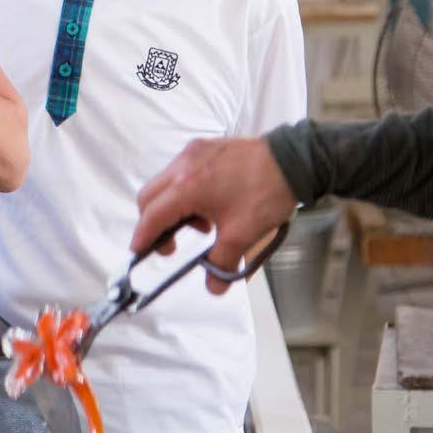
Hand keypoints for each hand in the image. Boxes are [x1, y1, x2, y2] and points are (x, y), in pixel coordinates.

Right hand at [132, 137, 296, 293]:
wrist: (293, 160)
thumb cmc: (267, 191)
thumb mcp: (242, 234)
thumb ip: (221, 262)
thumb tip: (214, 286)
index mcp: (188, 186)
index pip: (152, 216)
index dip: (143, 237)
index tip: (138, 252)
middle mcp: (184, 164)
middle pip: (150, 196)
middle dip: (154, 222)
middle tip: (171, 243)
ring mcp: (194, 152)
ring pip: (165, 182)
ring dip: (172, 206)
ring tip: (201, 224)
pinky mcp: (205, 146)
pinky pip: (182, 170)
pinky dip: (185, 190)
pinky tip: (210, 204)